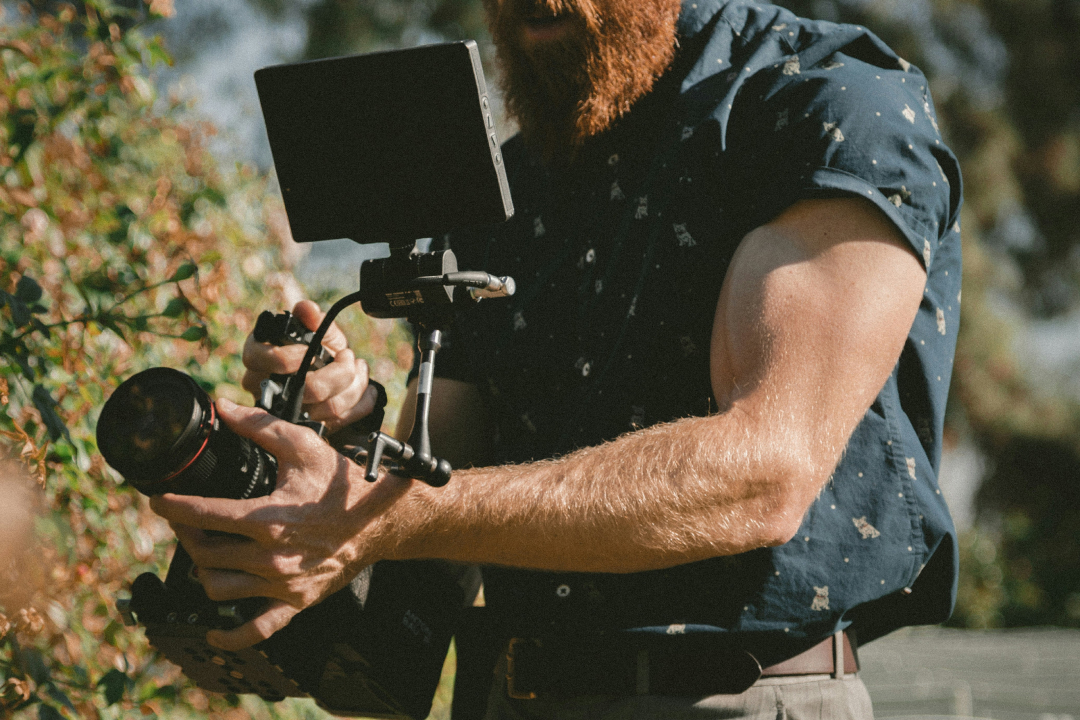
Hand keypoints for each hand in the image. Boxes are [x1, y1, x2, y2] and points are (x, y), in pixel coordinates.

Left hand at [149, 398, 410, 649]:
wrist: (379, 519)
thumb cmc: (342, 483)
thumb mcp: (302, 446)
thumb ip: (259, 426)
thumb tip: (224, 408)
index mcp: (268, 518)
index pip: (204, 515)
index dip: (174, 506)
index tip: (158, 499)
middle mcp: (271, 556)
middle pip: (204, 554)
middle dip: (186, 534)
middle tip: (184, 519)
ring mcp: (282, 584)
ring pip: (218, 589)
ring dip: (202, 570)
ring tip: (204, 551)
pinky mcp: (294, 602)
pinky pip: (256, 630)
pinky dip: (231, 634)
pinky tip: (215, 630)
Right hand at [241, 299, 380, 433]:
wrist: (329, 371)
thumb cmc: (315, 348)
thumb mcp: (315, 330)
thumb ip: (312, 319)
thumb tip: (306, 309)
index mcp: (258, 358)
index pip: (262, 360)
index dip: (290, 357)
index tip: (312, 350)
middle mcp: (265, 388)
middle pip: (301, 390)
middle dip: (336, 373)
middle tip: (348, 357)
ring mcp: (287, 413)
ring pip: (324, 410)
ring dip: (353, 386)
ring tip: (359, 368)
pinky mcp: (310, 429)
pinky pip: (340, 422)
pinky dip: (361, 404)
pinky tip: (368, 390)